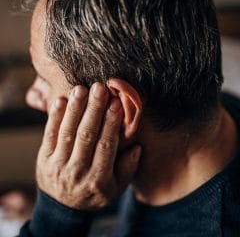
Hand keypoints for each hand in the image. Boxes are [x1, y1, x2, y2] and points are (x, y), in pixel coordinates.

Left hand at [36, 83, 140, 210]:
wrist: (62, 209)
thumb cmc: (94, 195)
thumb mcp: (115, 189)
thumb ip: (128, 169)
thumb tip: (137, 147)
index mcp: (98, 179)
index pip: (106, 145)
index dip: (111, 123)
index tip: (116, 102)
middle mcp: (77, 171)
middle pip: (86, 136)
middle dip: (93, 110)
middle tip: (99, 88)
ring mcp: (58, 165)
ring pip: (67, 133)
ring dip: (74, 109)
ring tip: (81, 89)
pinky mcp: (44, 158)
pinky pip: (49, 135)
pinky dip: (54, 117)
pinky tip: (61, 100)